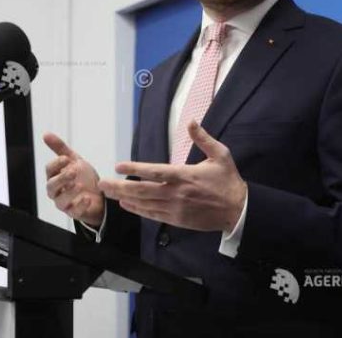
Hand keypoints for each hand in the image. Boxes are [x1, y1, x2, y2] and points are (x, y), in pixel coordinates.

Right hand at [43, 132, 104, 226]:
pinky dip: (80, 206)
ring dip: (70, 192)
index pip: (49, 170)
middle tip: (73, 171)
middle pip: (51, 186)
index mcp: (55, 177)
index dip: (56, 164)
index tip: (67, 158)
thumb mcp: (74, 160)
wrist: (100, 194)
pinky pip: (74, 212)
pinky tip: (87, 199)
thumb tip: (45, 134)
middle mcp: (57, 191)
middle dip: (61, 178)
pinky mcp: (75, 213)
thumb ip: (60, 149)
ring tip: (80, 185)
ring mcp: (65, 203)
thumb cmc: (83, 177)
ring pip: (60, 201)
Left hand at [98, 121, 246, 232]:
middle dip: (119, 186)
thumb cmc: (228, 181)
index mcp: (185, 175)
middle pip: (142, 190)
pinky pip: (152, 214)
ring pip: (144, 203)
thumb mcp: (221, 155)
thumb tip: (192, 121)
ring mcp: (175, 208)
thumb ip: (203, 138)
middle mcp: (177, 193)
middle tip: (102, 183)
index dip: (135, 169)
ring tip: (107, 193)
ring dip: (124, 198)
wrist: (238, 210)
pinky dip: (137, 209)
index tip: (118, 166)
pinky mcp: (177, 220)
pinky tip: (126, 204)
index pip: (155, 171)